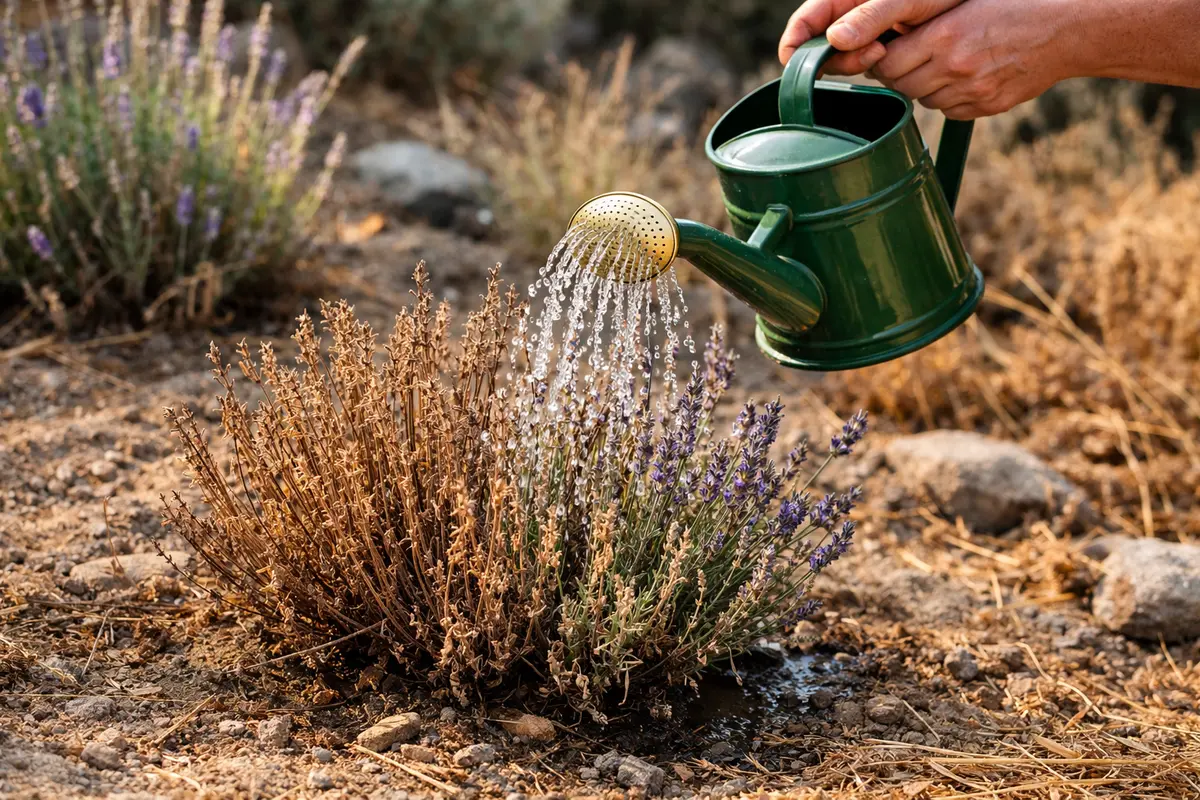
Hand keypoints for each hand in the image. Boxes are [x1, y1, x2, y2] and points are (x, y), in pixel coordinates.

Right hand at [778, 0, 963, 72]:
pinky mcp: (886, 52)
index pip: (804, 23)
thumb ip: (871, 16)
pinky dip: (882, 71)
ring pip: (850, 64)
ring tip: (892, 48)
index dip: (794, 45)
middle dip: (845, 58)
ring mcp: (867, 37)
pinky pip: (873, 70)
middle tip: (877, 51)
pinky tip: (899, 61)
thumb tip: (835, 40)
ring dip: (867, 65)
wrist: (978, 6)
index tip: (797, 65)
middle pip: (825, 51)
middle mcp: (852, 18)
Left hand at [864, 0, 1080, 118]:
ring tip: (940, 66)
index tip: (885, 52)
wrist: (1067, 27)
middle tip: (907, 61)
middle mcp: (956, 65)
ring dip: (925, 87)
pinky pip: (950, 111)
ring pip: (925, 101)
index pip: (888, 62)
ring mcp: (973, 90)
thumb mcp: (966, 0)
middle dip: (899, 75)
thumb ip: (928, 21)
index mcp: (946, 34)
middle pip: (902, 86)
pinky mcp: (988, 105)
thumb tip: (888, 34)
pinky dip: (949, 99)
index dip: (882, 59)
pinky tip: (963, 78)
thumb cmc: (1015, 3)